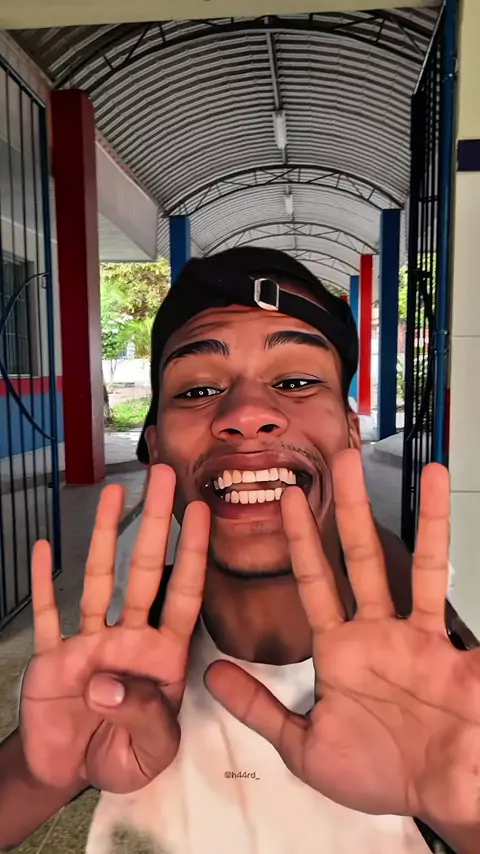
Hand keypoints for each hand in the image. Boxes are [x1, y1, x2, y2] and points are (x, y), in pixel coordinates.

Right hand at [21, 465, 209, 793]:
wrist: (68, 773)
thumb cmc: (122, 755)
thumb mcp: (151, 753)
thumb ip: (144, 719)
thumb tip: (107, 682)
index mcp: (163, 655)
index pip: (184, 595)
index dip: (194, 554)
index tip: (203, 513)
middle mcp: (129, 636)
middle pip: (144, 570)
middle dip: (155, 523)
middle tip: (164, 476)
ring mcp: (88, 640)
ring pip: (99, 579)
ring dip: (103, 536)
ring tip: (114, 493)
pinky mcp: (51, 655)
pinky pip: (47, 614)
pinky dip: (43, 582)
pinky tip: (43, 547)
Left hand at [206, 449, 479, 831]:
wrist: (439, 797)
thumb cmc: (378, 774)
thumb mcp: (305, 746)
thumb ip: (259, 708)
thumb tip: (209, 676)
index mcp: (340, 649)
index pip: (313, 582)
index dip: (297, 541)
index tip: (283, 500)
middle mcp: (375, 630)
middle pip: (357, 557)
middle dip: (346, 509)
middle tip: (338, 457)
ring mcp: (413, 632)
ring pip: (407, 562)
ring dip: (409, 516)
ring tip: (410, 469)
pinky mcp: (447, 642)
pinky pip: (442, 587)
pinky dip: (443, 543)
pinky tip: (440, 500)